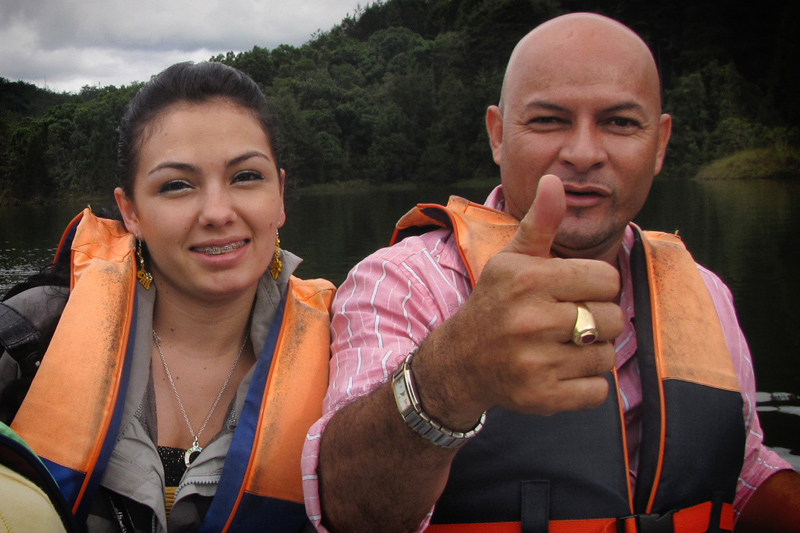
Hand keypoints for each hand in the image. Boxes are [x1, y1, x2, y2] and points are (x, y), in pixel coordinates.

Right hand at [415, 175, 623, 426]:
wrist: (459, 362)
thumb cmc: (494, 304)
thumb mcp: (511, 260)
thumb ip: (540, 224)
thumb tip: (555, 179)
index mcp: (528, 279)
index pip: (607, 279)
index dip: (595, 286)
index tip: (571, 293)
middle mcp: (531, 320)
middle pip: (612, 318)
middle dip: (595, 320)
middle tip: (566, 323)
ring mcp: (536, 362)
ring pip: (606, 356)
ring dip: (591, 353)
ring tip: (561, 347)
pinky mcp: (541, 397)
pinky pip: (597, 391)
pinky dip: (586, 385)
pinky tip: (559, 372)